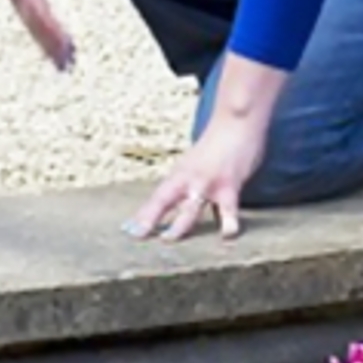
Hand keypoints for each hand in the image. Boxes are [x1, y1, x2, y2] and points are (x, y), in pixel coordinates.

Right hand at [0, 0, 77, 70]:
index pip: (39, 12)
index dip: (53, 31)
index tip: (68, 45)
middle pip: (33, 25)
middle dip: (50, 45)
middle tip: (67, 65)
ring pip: (31, 25)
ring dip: (46, 44)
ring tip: (64, 64)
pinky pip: (30, 18)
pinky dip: (42, 33)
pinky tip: (54, 45)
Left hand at [126, 113, 266, 242]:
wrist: (236, 123)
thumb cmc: (217, 146)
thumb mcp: (194, 164)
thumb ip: (186, 184)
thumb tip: (176, 204)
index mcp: (179, 175)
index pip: (157, 197)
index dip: (142, 214)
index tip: (127, 230)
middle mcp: (188, 179)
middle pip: (164, 200)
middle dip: (150, 218)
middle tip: (136, 235)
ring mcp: (208, 184)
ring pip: (190, 208)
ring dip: (179, 225)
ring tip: (168, 240)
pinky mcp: (229, 186)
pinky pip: (228, 209)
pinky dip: (228, 223)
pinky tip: (227, 236)